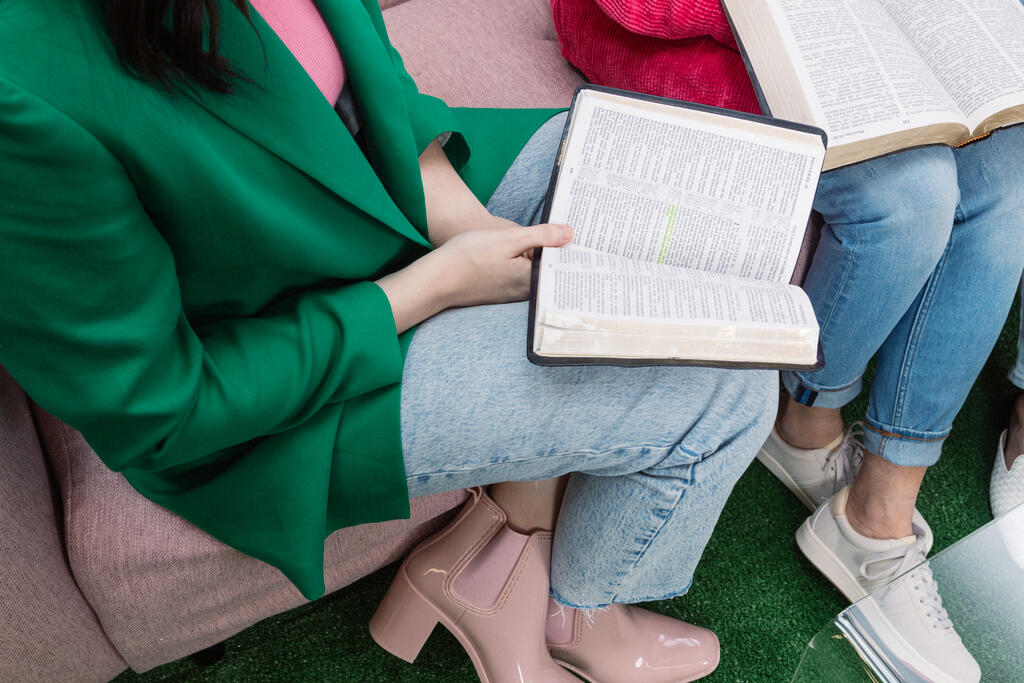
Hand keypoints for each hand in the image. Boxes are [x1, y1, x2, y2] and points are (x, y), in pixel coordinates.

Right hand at [436, 223, 572, 307]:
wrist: (436, 278)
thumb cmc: (469, 257)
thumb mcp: (509, 238)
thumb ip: (542, 237)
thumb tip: (570, 234)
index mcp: (532, 281)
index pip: (563, 265)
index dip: (574, 249)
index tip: (586, 236)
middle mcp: (526, 292)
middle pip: (551, 270)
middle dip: (562, 251)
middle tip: (574, 230)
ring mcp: (513, 294)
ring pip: (536, 272)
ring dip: (545, 256)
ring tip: (556, 235)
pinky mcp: (501, 291)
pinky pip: (522, 275)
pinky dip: (527, 262)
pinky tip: (525, 248)